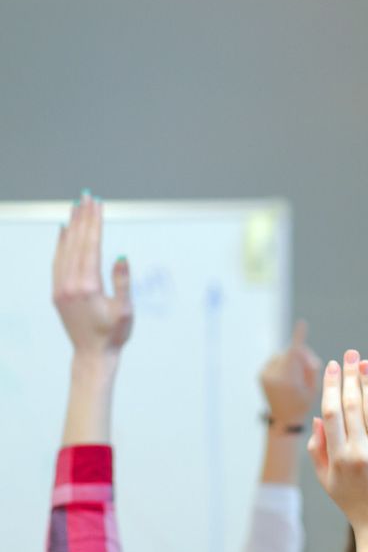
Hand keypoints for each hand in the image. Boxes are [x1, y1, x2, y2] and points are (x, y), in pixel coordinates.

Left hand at [53, 193, 132, 356]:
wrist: (92, 355)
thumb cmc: (113, 334)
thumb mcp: (125, 310)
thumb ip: (122, 281)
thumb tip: (119, 256)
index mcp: (88, 286)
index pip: (91, 246)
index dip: (95, 223)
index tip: (97, 204)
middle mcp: (69, 284)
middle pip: (77, 243)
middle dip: (83, 218)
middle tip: (87, 197)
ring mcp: (60, 287)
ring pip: (65, 249)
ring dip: (72, 227)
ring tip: (76, 207)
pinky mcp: (57, 292)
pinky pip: (57, 261)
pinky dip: (61, 244)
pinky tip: (64, 232)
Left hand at [260, 320, 321, 426]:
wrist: (283, 419)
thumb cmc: (303, 405)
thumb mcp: (314, 389)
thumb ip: (311, 369)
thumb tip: (305, 353)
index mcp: (288, 381)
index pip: (294, 353)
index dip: (299, 338)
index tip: (302, 324)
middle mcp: (273, 376)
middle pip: (291, 353)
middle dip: (302, 356)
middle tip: (312, 366)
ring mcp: (265, 374)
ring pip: (283, 356)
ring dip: (293, 360)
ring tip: (299, 375)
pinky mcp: (261, 374)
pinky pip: (276, 360)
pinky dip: (284, 364)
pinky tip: (289, 376)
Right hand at [308, 350, 367, 551]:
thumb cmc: (353, 503)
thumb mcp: (327, 480)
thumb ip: (319, 449)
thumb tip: (319, 417)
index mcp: (336, 457)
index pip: (331, 413)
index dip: (332, 387)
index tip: (333, 367)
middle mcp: (358, 453)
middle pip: (352, 407)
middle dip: (350, 377)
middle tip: (351, 355)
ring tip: (367, 364)